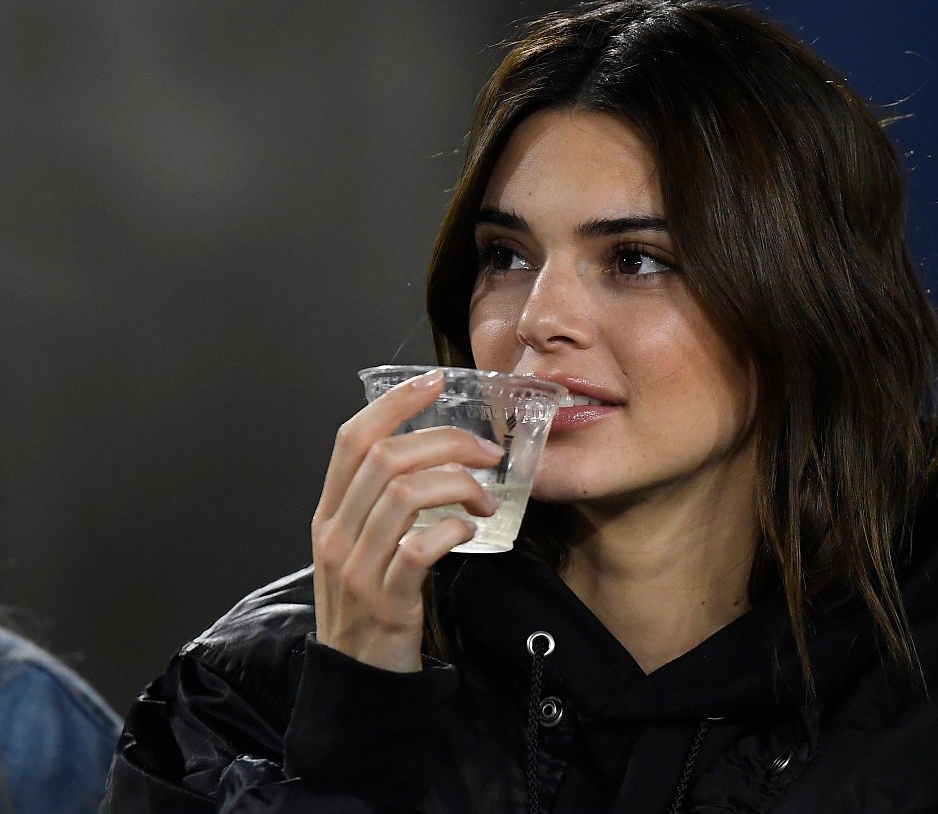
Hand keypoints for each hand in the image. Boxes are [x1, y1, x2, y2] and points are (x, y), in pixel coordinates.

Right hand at [310, 369, 502, 671]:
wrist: (359, 677)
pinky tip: (471, 533)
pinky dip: (452, 530)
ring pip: (404, 493)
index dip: (394, 403)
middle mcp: (336, 532)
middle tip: (488, 453)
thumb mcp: (361, 546)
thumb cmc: (371, 602)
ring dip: (459, 486)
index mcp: (330, 512)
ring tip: (487, 501)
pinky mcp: (386, 599)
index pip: (353, 438)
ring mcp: (357, 567)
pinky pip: (419, 548)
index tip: (435, 381)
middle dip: (447, 442)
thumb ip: (380, 503)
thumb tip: (433, 455)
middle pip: (386, 457)